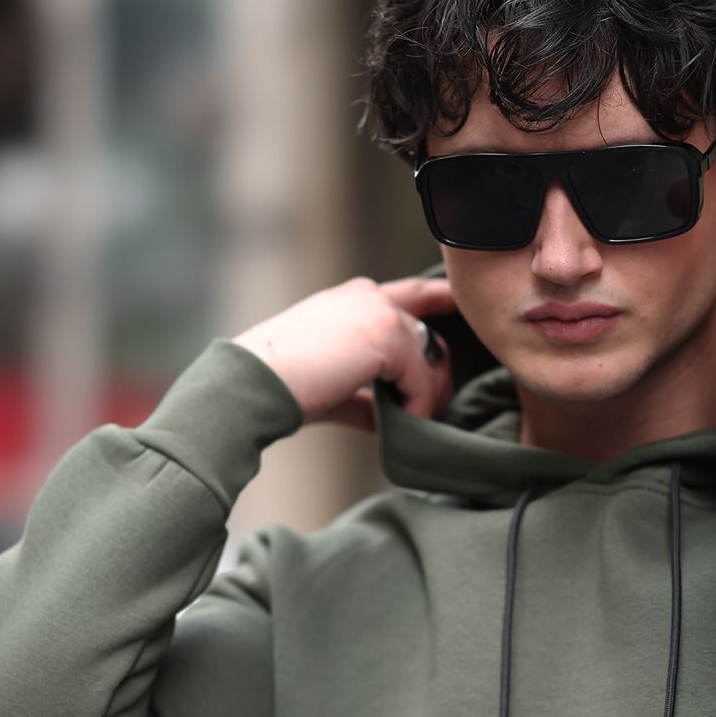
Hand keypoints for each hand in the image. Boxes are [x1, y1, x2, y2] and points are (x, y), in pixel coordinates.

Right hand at [231, 274, 459, 432]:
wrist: (253, 381)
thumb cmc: (284, 385)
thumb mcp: (337, 383)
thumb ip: (371, 392)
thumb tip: (402, 416)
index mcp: (354, 298)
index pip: (413, 294)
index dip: (442, 301)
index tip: (462, 310)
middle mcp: (371, 296)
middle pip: (430, 333)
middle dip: (437, 374)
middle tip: (425, 410)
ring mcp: (381, 312)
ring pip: (432, 357)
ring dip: (426, 395)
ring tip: (408, 421)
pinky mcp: (387, 337)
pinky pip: (422, 380)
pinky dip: (416, 407)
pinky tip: (399, 422)